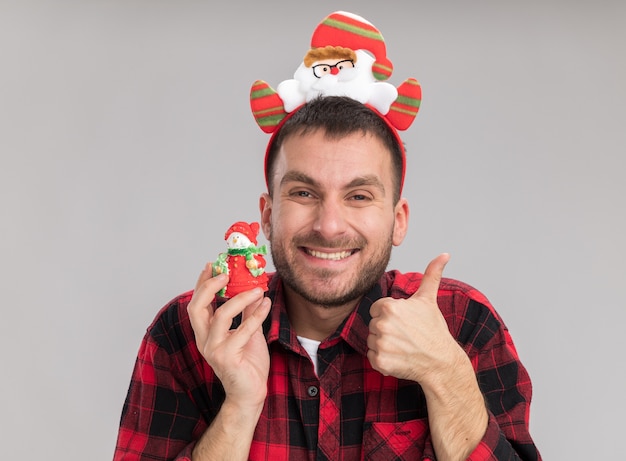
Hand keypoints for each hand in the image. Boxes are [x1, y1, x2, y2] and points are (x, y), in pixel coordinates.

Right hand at [187, 263, 271, 408]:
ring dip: (240, 298)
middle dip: (209, 286)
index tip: (212, 265)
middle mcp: (204, 340)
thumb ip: (247, 312)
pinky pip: (243, 330)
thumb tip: (253, 290)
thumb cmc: (247, 363)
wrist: (250, 393)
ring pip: (221, 315)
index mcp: (205, 333)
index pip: (197, 303)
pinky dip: (256, 315)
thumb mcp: (248, 331)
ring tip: (257, 289)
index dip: (202, 283)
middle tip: (227, 273)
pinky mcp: (227, 357)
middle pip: (196, 307)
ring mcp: (214, 349)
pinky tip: (267, 304)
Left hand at [367, 253, 461, 383]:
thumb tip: (444, 254)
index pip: (375, 309)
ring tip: (402, 346)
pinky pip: (372, 357)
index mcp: (390, 307)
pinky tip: (398, 357)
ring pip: (371, 340)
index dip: (388, 315)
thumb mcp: (429, 300)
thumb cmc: (434, 330)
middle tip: (405, 335)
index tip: (403, 322)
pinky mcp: (380, 362)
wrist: (441, 362)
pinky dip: (382, 359)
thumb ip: (431, 274)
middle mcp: (383, 324)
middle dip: (386, 329)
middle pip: (373, 324)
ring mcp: (381, 344)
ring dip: (383, 344)